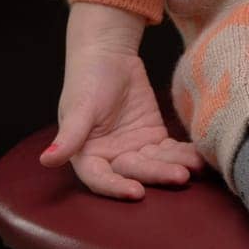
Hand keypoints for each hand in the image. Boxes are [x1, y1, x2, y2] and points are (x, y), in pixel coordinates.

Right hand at [38, 47, 206, 200]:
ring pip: (156, 163)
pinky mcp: (153, 137)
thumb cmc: (87, 78)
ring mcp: (134, 150)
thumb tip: (47, 161)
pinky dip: (184, 154)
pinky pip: (170, 150)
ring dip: (175, 165)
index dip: (117, 188)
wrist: (110, 55)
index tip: (137, 193)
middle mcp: (111, 159)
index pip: (101, 179)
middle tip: (180, 176)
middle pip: (135, 172)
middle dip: (157, 174)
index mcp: (87, 157)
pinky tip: (201, 157)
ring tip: (196, 167)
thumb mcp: (79, 106)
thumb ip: (69, 136)